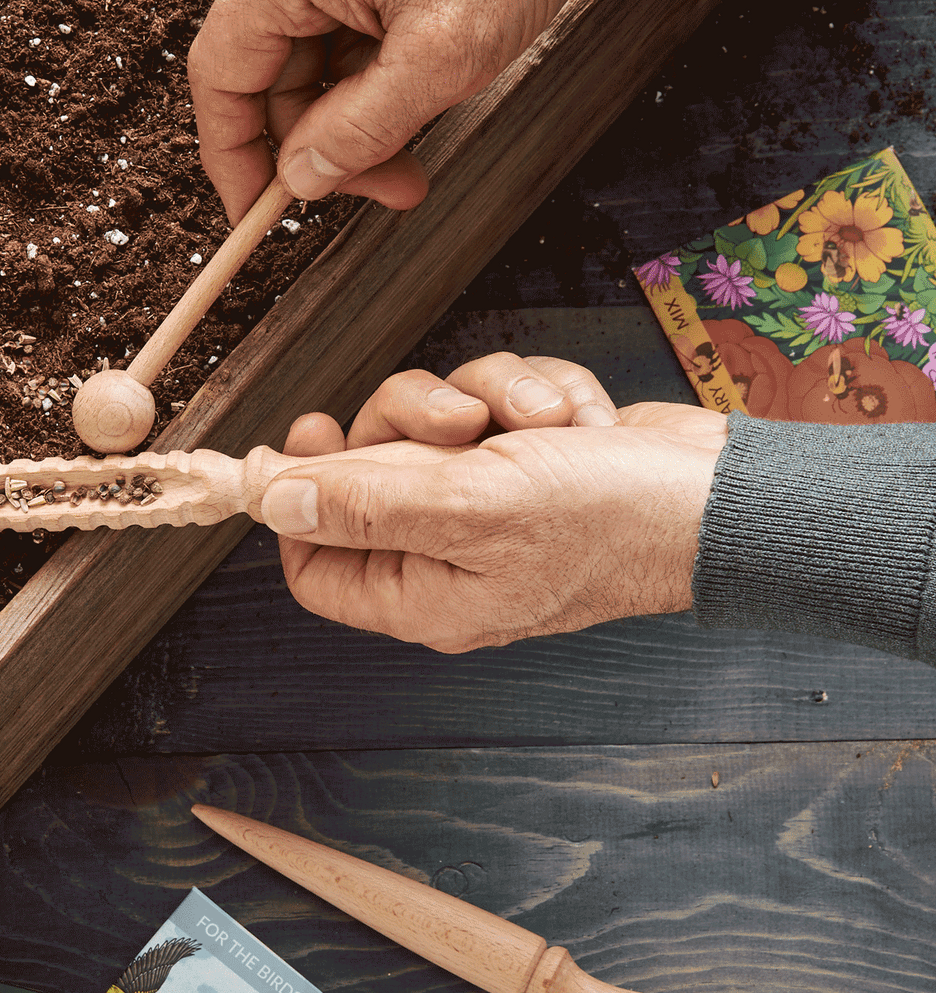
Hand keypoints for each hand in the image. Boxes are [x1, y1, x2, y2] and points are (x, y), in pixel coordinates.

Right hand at [188, 0, 611, 223]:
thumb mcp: (443, 54)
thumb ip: (362, 128)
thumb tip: (304, 177)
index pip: (223, 76)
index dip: (233, 154)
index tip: (254, 212)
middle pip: (276, 79)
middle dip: (323, 149)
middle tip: (382, 192)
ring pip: (321, 68)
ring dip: (360, 128)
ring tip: (413, 166)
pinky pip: (356, 41)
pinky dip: (382, 88)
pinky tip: (426, 110)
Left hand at [260, 354, 726, 651]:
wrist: (719, 494)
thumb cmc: (610, 519)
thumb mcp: (473, 506)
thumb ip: (363, 505)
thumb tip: (272, 502)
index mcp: (423, 596)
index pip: (316, 566)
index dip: (299, 502)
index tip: (306, 437)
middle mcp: (447, 558)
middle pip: (367, 475)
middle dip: (410, 425)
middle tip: (454, 420)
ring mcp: (486, 509)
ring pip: (429, 425)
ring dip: (483, 400)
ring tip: (539, 423)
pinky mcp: (522, 463)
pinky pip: (486, 406)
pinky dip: (527, 396)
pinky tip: (573, 421)